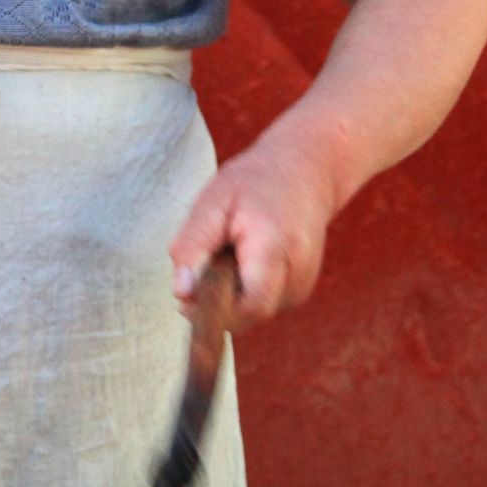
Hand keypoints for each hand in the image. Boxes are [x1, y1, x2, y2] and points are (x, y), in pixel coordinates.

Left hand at [168, 138, 338, 333]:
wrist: (305, 170)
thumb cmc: (256, 181)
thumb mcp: (213, 202)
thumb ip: (193, 247)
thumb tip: (181, 293)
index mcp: (276, 248)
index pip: (249, 307)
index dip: (215, 311)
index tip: (190, 294)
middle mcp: (298, 273)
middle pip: (249, 316)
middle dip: (218, 302)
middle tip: (206, 263)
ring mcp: (303, 284)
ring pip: (253, 313)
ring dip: (231, 295)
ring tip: (231, 253)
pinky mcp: (300, 290)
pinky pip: (262, 304)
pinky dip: (245, 289)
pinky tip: (245, 259)